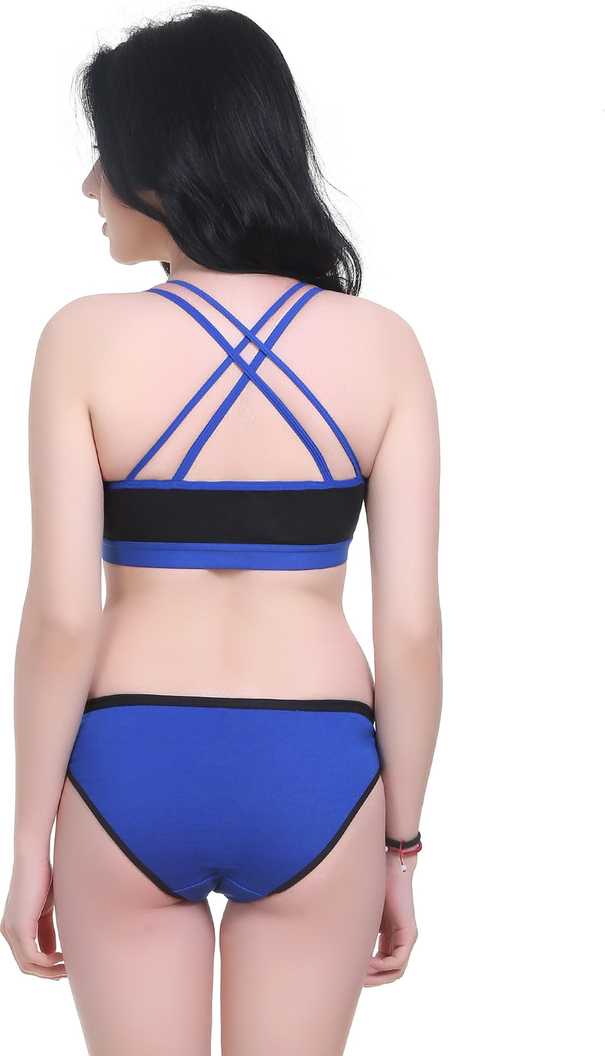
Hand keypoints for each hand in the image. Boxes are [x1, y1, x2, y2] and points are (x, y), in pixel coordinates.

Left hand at [0, 853, 66, 979]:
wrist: (34, 856)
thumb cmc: (44, 876)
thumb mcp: (46, 908)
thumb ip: (46, 930)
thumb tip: (52, 952)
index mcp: (12, 927)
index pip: (27, 956)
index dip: (46, 966)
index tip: (66, 966)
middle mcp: (7, 931)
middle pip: (27, 966)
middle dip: (48, 973)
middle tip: (68, 972)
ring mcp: (10, 931)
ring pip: (28, 965)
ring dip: (50, 971)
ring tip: (69, 968)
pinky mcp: (18, 928)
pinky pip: (32, 957)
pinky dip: (48, 963)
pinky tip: (63, 958)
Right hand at [363, 850, 418, 985]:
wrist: (388, 865)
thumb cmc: (373, 884)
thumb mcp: (362, 915)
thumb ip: (357, 931)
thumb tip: (337, 945)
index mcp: (390, 936)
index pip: (383, 966)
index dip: (368, 974)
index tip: (351, 973)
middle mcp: (401, 940)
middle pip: (390, 974)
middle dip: (372, 980)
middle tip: (353, 980)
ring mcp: (407, 938)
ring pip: (395, 971)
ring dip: (376, 976)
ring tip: (359, 972)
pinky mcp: (408, 933)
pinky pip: (397, 961)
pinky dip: (382, 966)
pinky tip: (367, 962)